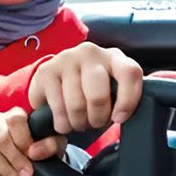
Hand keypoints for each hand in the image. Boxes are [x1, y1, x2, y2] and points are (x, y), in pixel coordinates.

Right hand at [0, 106, 65, 175]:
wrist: (33, 151)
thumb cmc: (44, 143)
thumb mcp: (55, 141)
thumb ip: (50, 143)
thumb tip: (33, 152)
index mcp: (16, 114)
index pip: (15, 122)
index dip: (22, 140)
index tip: (32, 156)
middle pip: (0, 140)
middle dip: (14, 161)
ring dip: (7, 174)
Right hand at [28, 43, 142, 134]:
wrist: (61, 80)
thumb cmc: (95, 90)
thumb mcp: (114, 91)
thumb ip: (124, 99)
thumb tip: (124, 116)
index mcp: (114, 57)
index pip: (129, 73)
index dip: (127, 100)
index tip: (119, 119)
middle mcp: (90, 52)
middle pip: (97, 95)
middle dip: (97, 118)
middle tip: (95, 123)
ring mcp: (66, 59)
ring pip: (76, 105)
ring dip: (78, 123)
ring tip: (80, 122)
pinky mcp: (46, 71)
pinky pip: (57, 108)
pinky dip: (62, 123)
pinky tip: (65, 120)